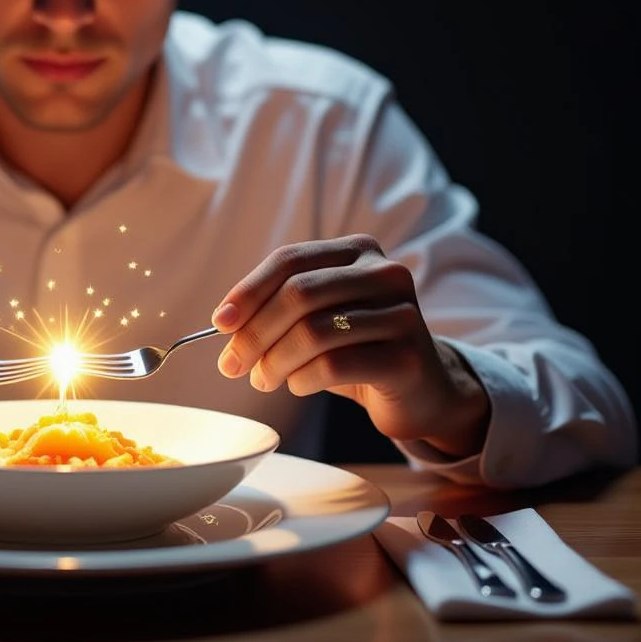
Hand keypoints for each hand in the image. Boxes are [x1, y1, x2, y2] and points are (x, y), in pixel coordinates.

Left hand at [211, 234, 489, 456]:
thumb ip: (278, 310)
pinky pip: (334, 366)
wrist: (419, 390)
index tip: (220, 322)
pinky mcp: (407, 357)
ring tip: (262, 380)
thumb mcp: (318, 318)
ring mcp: (401, 313)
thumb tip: (226, 324)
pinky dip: (303, 379)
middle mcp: (385, 273)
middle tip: (231, 364)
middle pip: (299, 294)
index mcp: (359, 251)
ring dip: (274, 362)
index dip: (248, 290)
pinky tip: (298, 385)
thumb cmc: (356, 349)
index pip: (290, 260)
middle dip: (255, 332)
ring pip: (314, 332)